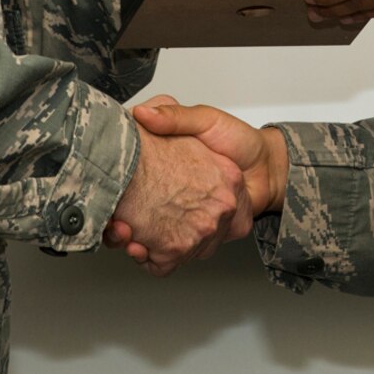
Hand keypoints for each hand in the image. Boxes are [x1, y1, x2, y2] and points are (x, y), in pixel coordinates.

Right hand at [106, 96, 287, 266]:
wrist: (268, 168)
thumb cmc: (238, 141)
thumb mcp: (204, 120)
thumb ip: (175, 117)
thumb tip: (142, 113)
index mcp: (164, 171)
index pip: (124, 185)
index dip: (109, 197)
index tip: (105, 203)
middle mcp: (168, 198)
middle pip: (128, 220)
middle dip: (116, 229)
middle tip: (115, 227)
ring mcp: (180, 221)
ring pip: (144, 242)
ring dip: (133, 245)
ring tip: (130, 241)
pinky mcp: (195, 239)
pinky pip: (168, 258)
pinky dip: (156, 259)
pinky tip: (148, 252)